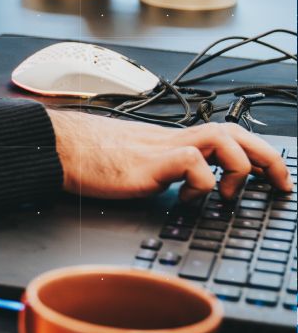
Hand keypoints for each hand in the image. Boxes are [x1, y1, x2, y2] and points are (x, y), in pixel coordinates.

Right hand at [48, 109, 292, 200]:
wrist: (57, 147)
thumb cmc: (87, 157)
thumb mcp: (134, 163)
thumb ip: (158, 170)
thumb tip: (178, 187)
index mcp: (170, 140)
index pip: (226, 134)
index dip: (259, 153)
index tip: (276, 179)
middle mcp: (171, 140)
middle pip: (235, 132)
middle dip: (268, 158)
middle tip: (282, 185)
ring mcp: (161, 149)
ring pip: (222, 140)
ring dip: (239, 169)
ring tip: (228, 195)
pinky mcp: (148, 163)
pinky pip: (192, 163)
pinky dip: (202, 185)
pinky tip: (188, 200)